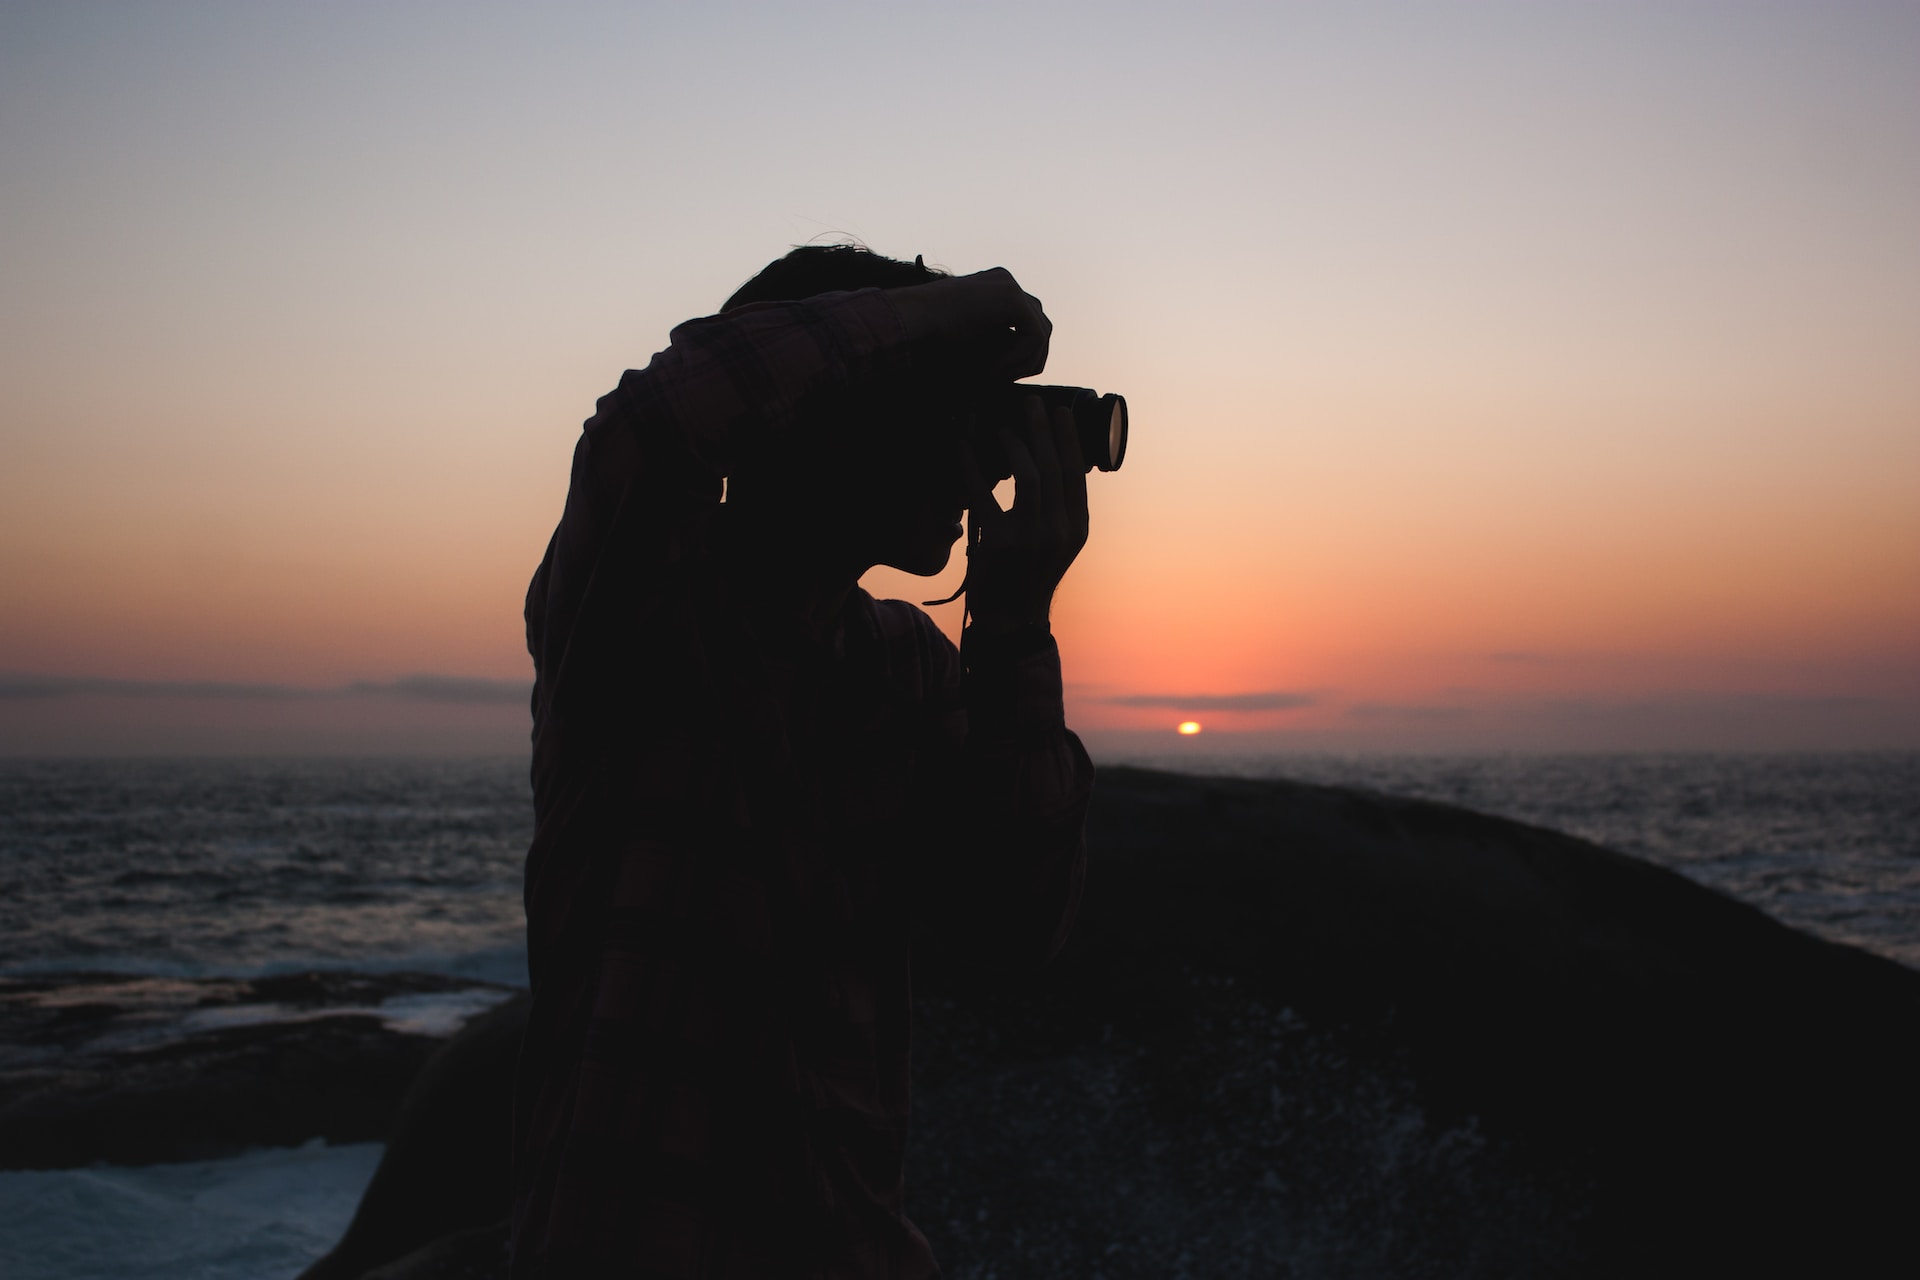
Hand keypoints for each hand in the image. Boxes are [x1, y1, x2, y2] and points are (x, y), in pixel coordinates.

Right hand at [888, 268, 1050, 381]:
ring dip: (1021, 363)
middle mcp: (1006, 281)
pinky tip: (989, 371)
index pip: (1028, 323)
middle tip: (1004, 380)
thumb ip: (997, 344)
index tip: (999, 377)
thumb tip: (1030, 364)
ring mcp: (1011, 286)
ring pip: (1041, 334)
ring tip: (993, 378)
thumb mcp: (970, 339)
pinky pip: (1033, 338)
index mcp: (994, 287)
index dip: (1021, 355)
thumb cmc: (928, 336)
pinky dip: (1015, 361)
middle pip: (1041, 325)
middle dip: (1029, 358)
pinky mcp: (1012, 299)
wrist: (910, 321)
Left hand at [962, 396, 1088, 635]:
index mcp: (1077, 528)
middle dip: (1043, 429)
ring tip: (1002, 426)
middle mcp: (1060, 531)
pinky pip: (983, 494)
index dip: (1069, 439)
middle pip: (1055, 467)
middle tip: (1031, 403)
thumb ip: (1058, 510)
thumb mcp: (1057, 544)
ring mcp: (1032, 538)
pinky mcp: (999, 544)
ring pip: (1029, 476)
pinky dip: (971, 466)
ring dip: (1014, 444)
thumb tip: (1050, 462)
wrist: (1012, 621)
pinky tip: (962, 448)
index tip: (1061, 413)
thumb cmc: (1029, 575)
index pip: (1077, 474)